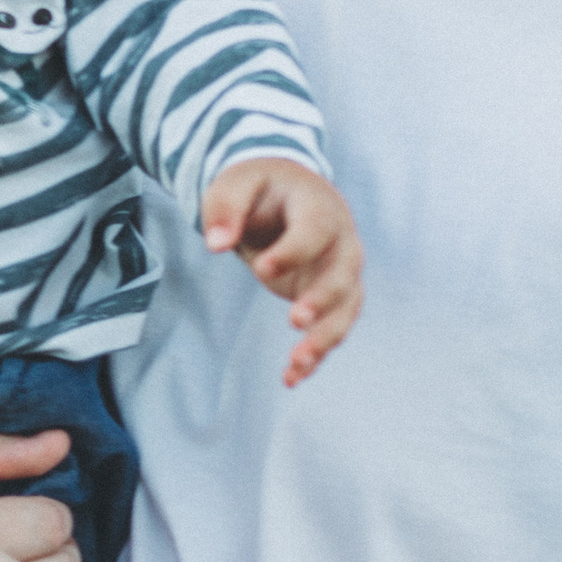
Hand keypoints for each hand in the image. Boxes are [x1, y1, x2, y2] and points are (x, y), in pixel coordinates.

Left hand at [202, 155, 362, 384]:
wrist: (285, 192)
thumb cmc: (259, 188)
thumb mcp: (236, 183)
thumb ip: (225, 208)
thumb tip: (215, 244)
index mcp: (320, 207)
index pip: (316, 230)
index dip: (294, 251)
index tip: (263, 269)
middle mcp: (341, 241)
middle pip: (344, 274)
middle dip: (323, 299)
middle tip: (294, 320)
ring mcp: (340, 272)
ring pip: (346, 309)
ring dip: (324, 338)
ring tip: (296, 364)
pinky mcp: (332, 297)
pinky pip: (332, 328)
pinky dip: (315, 354)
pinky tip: (290, 378)